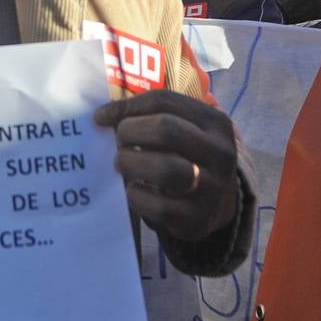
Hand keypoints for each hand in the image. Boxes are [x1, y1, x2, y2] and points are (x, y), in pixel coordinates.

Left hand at [94, 90, 239, 242]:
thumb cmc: (189, 156)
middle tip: (118, 141)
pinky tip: (133, 189)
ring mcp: (212, 188)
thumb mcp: (186, 129)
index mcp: (215, 122)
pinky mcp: (197, 218)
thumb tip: (105, 115)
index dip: (127, 106)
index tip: (101, 116)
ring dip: (131, 163)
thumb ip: (154, 115)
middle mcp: (220, 153)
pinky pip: (159, 206)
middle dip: (130, 132)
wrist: (220, 204)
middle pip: (167, 130)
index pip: (165, 101)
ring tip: (122, 163)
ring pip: (166, 169)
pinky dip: (137, 195)